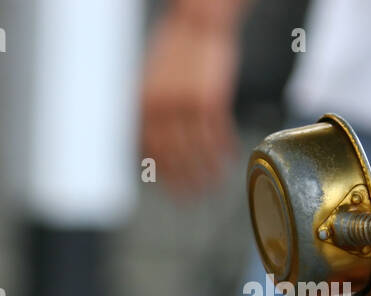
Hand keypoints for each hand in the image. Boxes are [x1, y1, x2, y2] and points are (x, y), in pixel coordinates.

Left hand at [139, 7, 240, 196]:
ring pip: (195, 151)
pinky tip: (227, 161)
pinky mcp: (210, 99)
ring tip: (213, 185)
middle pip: (171, 158)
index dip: (161, 173)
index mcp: (142, 106)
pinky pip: (216, 135)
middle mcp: (159, 109)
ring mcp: (184, 105)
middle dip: (182, 183)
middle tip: (190, 199)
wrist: (197, 21)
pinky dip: (223, 152)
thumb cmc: (177, 50)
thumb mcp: (151, 82)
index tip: (169, 188)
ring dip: (206, 173)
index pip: (148, 151)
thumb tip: (148, 142)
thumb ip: (150, 112)